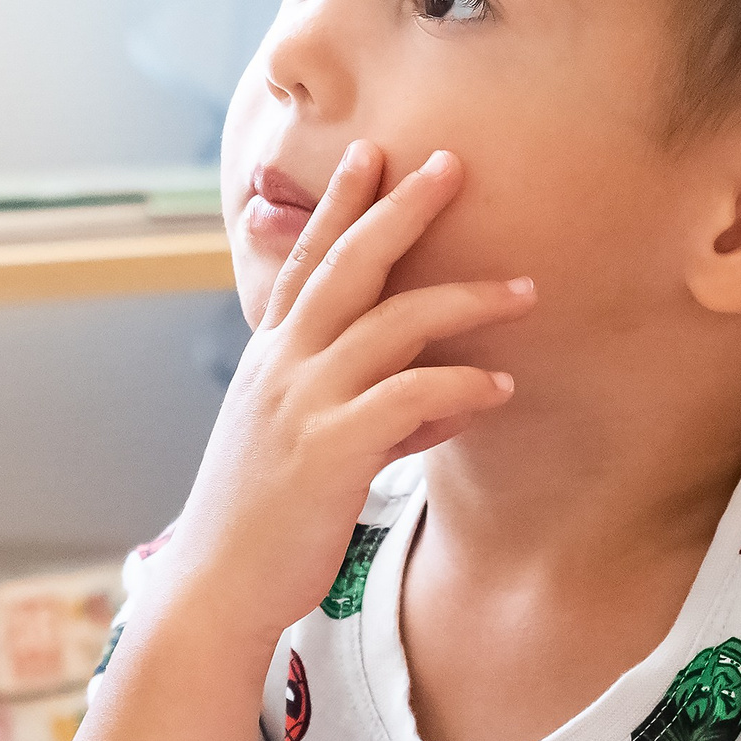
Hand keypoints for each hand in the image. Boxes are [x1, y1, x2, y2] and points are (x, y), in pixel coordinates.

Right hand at [155, 142, 535, 645]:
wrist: (216, 589)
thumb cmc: (264, 524)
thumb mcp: (306, 451)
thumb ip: (371, 413)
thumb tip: (444, 402)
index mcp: (269, 360)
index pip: (306, 262)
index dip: (341, 205)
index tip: (375, 152)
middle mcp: (280, 367)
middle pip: (348, 265)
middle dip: (400, 209)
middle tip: (451, 165)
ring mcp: (302, 403)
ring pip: (391, 322)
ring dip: (465, 299)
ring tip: (525, 289)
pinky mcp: (330, 450)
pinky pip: (409, 397)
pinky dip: (461, 388)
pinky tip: (502, 390)